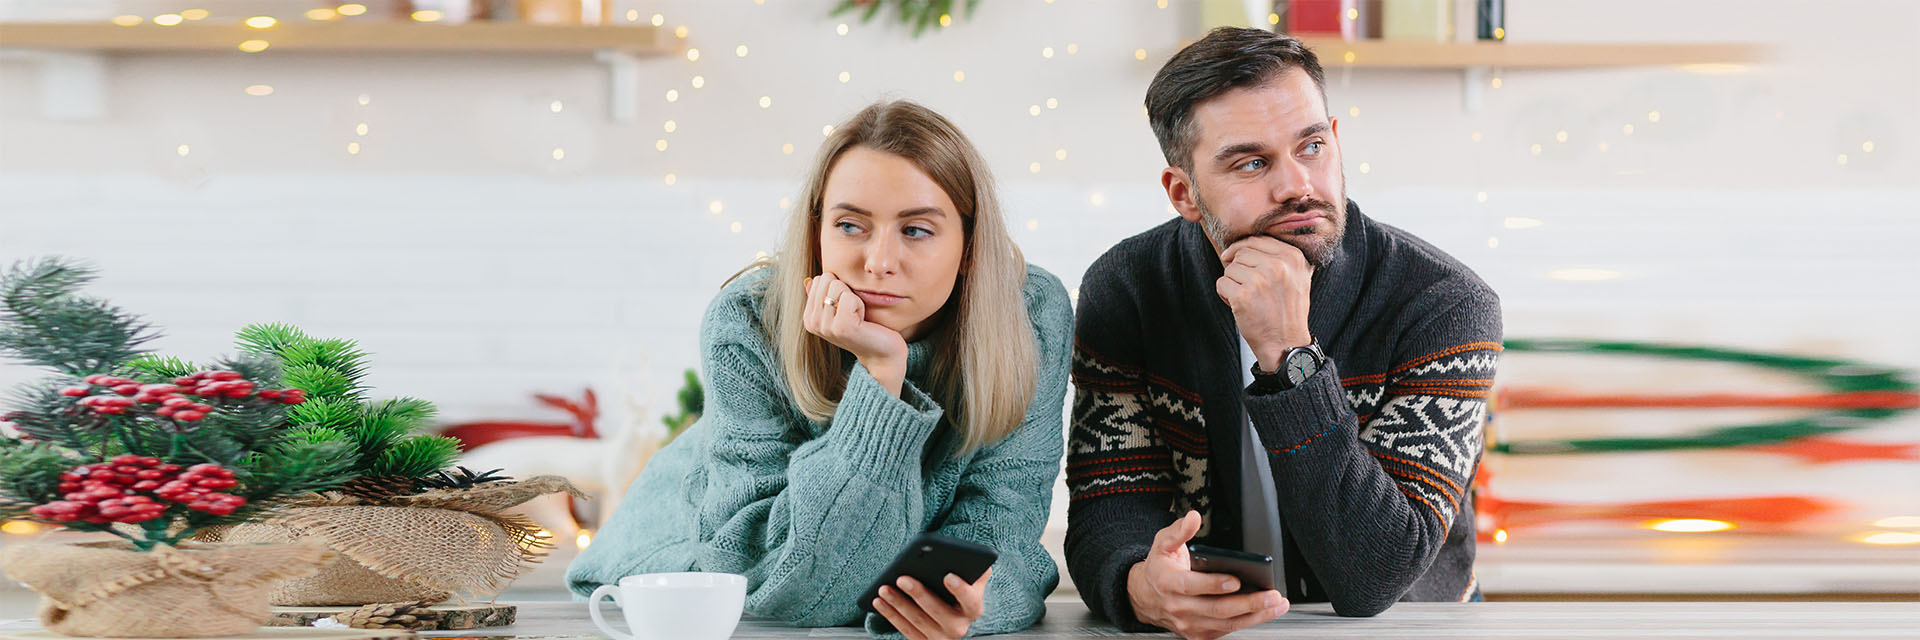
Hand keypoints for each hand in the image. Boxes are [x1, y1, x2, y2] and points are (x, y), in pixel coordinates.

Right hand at [805, 273, 907, 395]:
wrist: (882, 353)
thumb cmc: (864, 327)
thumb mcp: (840, 309)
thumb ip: (824, 295)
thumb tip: (809, 280)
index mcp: (809, 317)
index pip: (820, 279)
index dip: (839, 288)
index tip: (845, 308)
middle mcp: (813, 323)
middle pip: (828, 279)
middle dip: (845, 290)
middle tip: (852, 312)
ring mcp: (826, 326)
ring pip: (838, 286)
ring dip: (853, 298)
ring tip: (857, 316)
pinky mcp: (842, 327)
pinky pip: (849, 297)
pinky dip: (860, 304)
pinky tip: (862, 320)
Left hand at [872, 568, 992, 639]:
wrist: (952, 612)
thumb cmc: (959, 588)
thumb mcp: (970, 579)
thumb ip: (972, 568)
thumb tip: (965, 555)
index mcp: (973, 608)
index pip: (970, 600)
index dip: (960, 589)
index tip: (948, 576)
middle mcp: (959, 627)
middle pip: (938, 611)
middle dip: (918, 594)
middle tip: (902, 578)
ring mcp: (941, 638)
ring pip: (917, 621)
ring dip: (898, 604)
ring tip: (884, 588)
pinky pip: (905, 629)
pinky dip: (890, 615)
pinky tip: (879, 602)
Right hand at [1126, 511, 1287, 639]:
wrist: (1145, 598)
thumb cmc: (1159, 569)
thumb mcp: (1163, 544)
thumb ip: (1179, 530)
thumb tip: (1193, 517)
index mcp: (1168, 582)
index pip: (1191, 586)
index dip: (1214, 585)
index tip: (1236, 580)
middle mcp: (1178, 607)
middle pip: (1216, 609)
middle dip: (1248, 603)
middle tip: (1270, 595)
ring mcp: (1189, 624)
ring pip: (1226, 623)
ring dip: (1255, 615)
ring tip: (1276, 604)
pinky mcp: (1198, 634)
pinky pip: (1226, 631)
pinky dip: (1247, 622)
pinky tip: (1264, 612)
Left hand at [1217, 236, 1313, 371]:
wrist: (1285, 343)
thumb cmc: (1288, 310)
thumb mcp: (1298, 276)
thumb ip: (1281, 255)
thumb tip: (1251, 240)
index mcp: (1293, 257)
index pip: (1257, 239)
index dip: (1242, 248)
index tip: (1235, 258)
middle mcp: (1278, 266)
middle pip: (1241, 253)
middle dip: (1238, 269)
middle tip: (1248, 287)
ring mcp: (1260, 280)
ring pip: (1230, 268)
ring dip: (1232, 283)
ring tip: (1247, 298)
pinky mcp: (1243, 296)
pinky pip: (1221, 283)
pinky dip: (1225, 295)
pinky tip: (1239, 306)